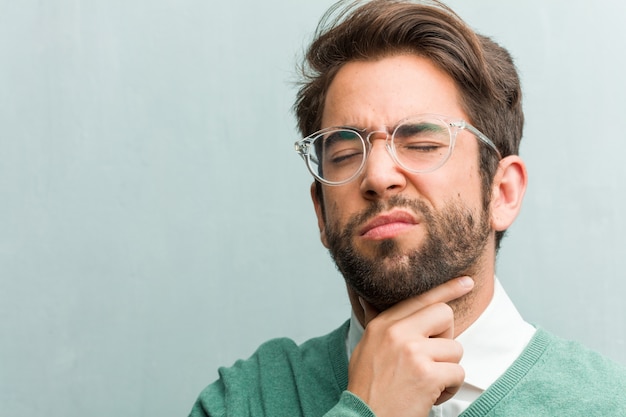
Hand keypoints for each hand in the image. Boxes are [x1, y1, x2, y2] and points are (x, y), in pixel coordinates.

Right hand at [347, 276, 473, 416]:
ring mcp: (412, 351)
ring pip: (455, 348)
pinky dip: (449, 388)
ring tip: (426, 382)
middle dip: (447, 337)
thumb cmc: (367, 388)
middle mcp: (396, 332)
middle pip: (444, 315)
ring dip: (447, 369)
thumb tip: (366, 298)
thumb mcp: (365, 348)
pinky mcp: (427, 374)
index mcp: (382, 325)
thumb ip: (377, 323)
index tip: (466, 282)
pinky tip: (430, 395)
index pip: (420, 298)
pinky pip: (458, 373)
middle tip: (433, 358)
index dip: (446, 289)